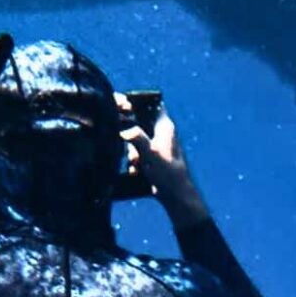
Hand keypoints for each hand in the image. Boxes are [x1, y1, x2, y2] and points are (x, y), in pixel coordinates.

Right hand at [118, 96, 210, 229]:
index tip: (120, 105)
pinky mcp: (153, 157)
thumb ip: (138, 139)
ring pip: (136, 141)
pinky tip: (136, 171)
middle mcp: (161, 132)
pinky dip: (135, 162)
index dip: (136, 102)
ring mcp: (157, 144)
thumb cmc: (168, 173)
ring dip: (132, 153)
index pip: (151, 104)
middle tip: (130, 149)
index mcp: (165, 126)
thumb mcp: (151, 154)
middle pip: (139, 123)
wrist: (175, 194)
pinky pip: (138, 153)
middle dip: (129, 136)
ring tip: (136, 164)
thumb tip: (125, 130)